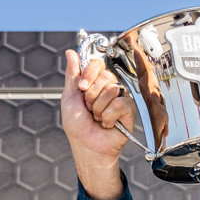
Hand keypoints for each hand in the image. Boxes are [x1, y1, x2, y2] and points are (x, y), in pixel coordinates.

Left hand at [61, 50, 134, 199]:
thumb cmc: (77, 126)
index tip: (82, 88)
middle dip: (92, 95)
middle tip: (90, 108)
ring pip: (112, 89)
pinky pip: (121, 103)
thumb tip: (70, 53)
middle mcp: (108, 88)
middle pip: (105, 76)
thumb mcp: (69, 97)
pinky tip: (107, 123)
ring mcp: (119, 98)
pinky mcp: (129, 110)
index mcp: (94, 83)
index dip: (89, 74)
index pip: (97, 64)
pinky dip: (109, 116)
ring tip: (98, 118)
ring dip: (99, 108)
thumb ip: (72, 74)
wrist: (87, 146)